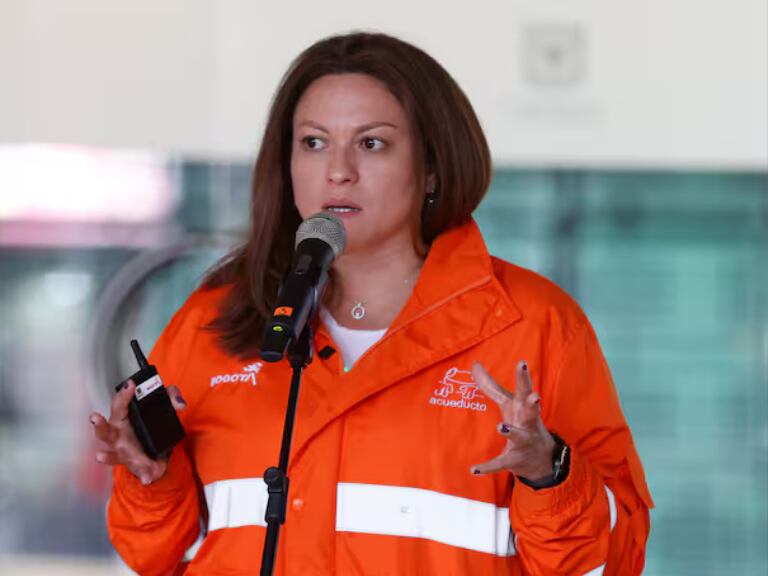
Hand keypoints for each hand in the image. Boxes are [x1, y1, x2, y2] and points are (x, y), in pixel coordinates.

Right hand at [89, 379, 185, 484]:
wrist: (158, 451)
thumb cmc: (152, 425)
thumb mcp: (165, 406)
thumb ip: (172, 398)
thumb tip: (180, 404)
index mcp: (123, 418)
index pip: (119, 404)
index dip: (123, 394)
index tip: (130, 385)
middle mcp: (118, 436)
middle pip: (105, 430)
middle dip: (99, 425)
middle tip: (94, 417)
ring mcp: (124, 453)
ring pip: (112, 455)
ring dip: (106, 457)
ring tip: (100, 457)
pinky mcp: (137, 466)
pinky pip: (140, 471)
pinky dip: (144, 474)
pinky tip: (148, 478)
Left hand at [470, 361, 555, 481]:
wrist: (542, 459)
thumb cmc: (522, 421)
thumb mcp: (508, 403)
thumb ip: (490, 385)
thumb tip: (473, 364)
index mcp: (523, 407)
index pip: (523, 388)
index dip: (523, 376)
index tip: (522, 362)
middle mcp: (527, 422)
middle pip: (531, 410)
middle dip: (533, 402)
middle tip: (535, 396)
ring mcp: (522, 441)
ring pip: (519, 436)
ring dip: (511, 431)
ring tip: (500, 427)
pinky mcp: (514, 459)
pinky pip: (500, 463)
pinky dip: (487, 466)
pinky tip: (474, 469)